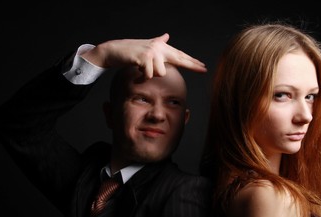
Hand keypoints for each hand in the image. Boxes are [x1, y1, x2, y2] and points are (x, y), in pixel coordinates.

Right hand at [81, 33, 206, 78]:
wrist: (115, 50)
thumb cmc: (131, 51)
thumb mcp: (147, 46)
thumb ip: (159, 42)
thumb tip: (166, 35)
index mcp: (161, 47)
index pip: (180, 55)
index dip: (192, 61)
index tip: (203, 66)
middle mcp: (159, 47)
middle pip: (179, 58)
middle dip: (192, 65)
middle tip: (204, 69)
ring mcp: (152, 51)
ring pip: (160, 73)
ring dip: (149, 75)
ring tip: (141, 70)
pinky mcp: (144, 57)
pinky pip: (149, 75)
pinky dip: (142, 78)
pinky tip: (137, 75)